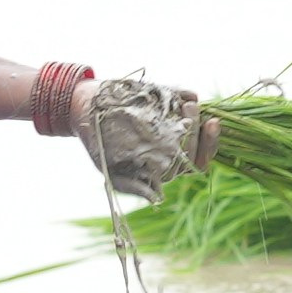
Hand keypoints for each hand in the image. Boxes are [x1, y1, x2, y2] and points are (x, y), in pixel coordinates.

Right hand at [79, 74, 219, 202]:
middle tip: (189, 113)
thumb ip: (133, 186)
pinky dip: (188, 94)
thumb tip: (157, 198)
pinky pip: (187, 94)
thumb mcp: (111, 169)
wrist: (84, 108)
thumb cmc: (98, 142)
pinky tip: (183, 96)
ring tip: (187, 106)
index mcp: (164, 164)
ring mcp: (171, 120)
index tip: (207, 131)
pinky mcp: (167, 98)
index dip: (206, 148)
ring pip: (197, 120)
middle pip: (199, 142)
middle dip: (199, 129)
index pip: (195, 162)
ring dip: (197, 114)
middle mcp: (173, 144)